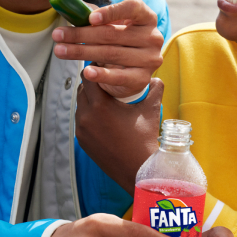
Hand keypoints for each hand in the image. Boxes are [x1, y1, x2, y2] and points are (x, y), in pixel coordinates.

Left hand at [52, 0, 163, 98]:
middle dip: (82, 35)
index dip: (112, 11)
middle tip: (58, 35)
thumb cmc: (119, 42)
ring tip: (60, 51)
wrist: (130, 72)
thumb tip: (72, 8)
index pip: (134, 8)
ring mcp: (150, 59)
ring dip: (82, 52)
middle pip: (114, 34)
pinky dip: (100, 74)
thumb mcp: (110, 25)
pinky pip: (118, 76)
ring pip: (111, 54)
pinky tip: (86, 71)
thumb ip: (94, 16)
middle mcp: (153, 37)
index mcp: (147, 18)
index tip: (89, 18)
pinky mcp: (142, 78)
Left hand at [75, 74, 162, 195]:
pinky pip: (81, 120)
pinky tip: (103, 115)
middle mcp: (86, 116)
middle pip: (82, 89)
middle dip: (93, 83)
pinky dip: (89, 114)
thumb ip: (154, 89)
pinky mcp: (82, 140)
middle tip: (107, 81)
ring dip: (90, 98)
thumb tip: (156, 78)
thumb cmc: (144, 141)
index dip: (96, 68)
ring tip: (105, 97)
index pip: (89, 76)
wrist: (137, 170)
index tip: (106, 66)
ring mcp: (81, 130)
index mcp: (100, 105)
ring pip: (80, 104)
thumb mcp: (151, 110)